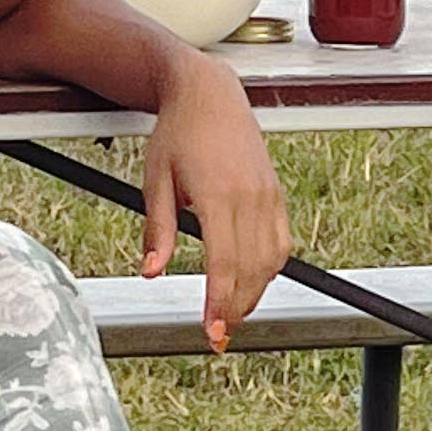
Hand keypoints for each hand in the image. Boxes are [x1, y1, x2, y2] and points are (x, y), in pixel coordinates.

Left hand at [144, 56, 292, 350]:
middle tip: (218, 337)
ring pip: (271, 260)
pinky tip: (252, 282)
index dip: (220, 302)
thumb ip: (156, 228)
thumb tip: (151, 272)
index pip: (223, 263)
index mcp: (217, 195)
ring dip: (255, 293)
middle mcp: (249, 197)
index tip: (212, 331)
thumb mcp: (155, 179)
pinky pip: (280, 242)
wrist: (209, 94)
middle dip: (237, 309)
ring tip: (234, 315)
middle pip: (251, 269)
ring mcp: (267, 195)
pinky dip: (269, 268)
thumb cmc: (177, 133)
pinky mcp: (275, 193)